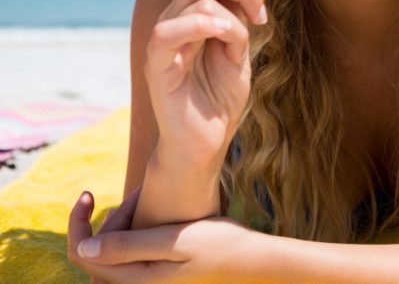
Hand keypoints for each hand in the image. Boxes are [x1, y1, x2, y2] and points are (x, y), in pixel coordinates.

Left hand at [68, 189, 264, 283]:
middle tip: (138, 194)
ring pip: (115, 249)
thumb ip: (128, 246)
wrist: (252, 260)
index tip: (87, 193)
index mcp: (133, 279)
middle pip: (97, 250)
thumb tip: (82, 248)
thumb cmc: (218, 246)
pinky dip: (135, 228)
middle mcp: (136, 283)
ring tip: (149, 197)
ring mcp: (147, 278)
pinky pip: (131, 250)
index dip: (76, 224)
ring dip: (123, 221)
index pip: (82, 254)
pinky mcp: (158, 271)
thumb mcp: (173, 241)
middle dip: (109, 218)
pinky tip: (155, 210)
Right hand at [146, 0, 284, 168]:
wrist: (205, 140)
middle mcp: (178, 12)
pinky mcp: (156, 62)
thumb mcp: (241, 43)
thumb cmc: (221, 93)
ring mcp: (165, 35)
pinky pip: (170, 29)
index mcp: (198, 4)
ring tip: (244, 42)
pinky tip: (225, 40)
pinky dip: (204, 26)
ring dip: (235, 14)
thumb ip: (243, 11)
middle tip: (261, 15)